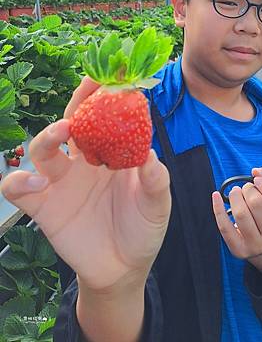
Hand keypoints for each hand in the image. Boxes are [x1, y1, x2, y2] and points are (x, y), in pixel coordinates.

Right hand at [0, 77, 170, 293]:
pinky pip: (18, 188)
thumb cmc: (143, 229)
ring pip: (42, 148)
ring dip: (47, 135)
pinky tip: (36, 182)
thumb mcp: (157, 204)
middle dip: (77, 102)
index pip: (105, 118)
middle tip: (87, 88)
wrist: (124, 269)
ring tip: (62, 132)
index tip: (112, 79)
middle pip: (72, 122)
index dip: (106, 99)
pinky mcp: (43, 206)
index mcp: (111, 155)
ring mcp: (61, 182)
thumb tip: (150, 155)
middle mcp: (83, 162)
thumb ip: (155, 180)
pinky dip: (18, 180)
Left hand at [212, 166, 261, 277]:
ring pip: (240, 214)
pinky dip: (218, 208)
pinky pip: (225, 227)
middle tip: (246, 188)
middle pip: (257, 205)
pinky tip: (216, 196)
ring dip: (235, 196)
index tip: (257, 179)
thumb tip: (256, 171)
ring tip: (235, 192)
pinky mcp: (239, 250)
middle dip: (248, 189)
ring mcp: (257, 247)